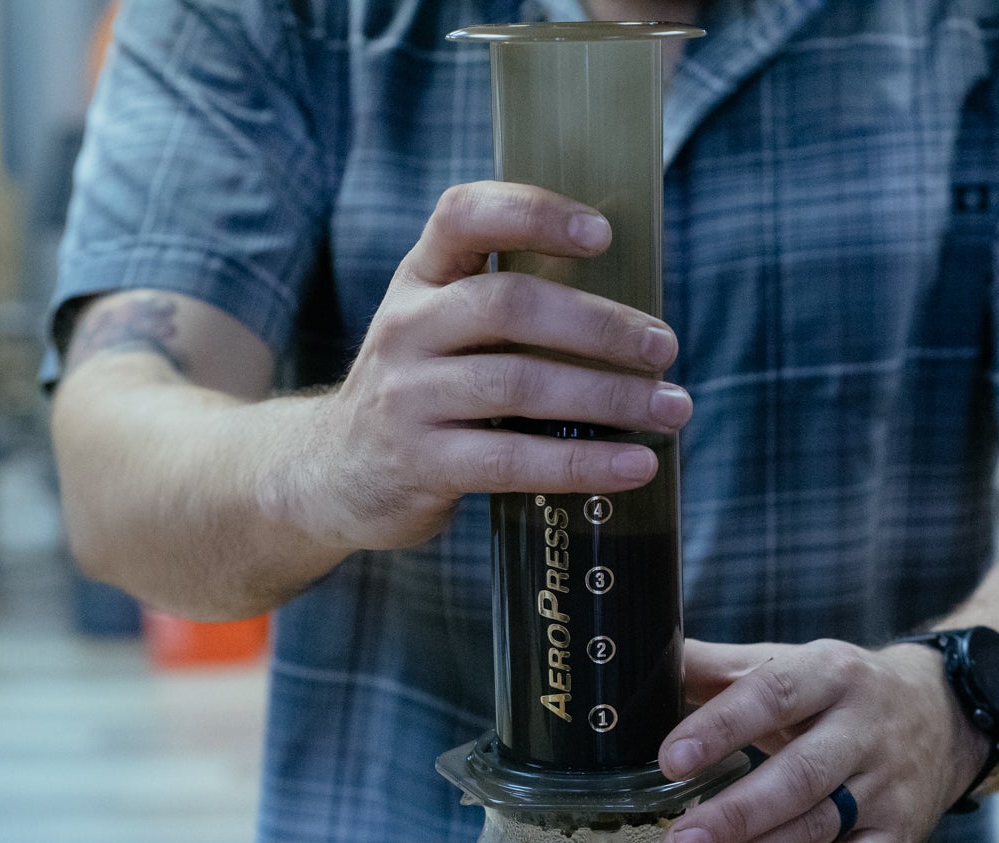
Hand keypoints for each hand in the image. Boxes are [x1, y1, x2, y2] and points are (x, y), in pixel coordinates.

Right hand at [288, 181, 691, 551]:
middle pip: (510, 305)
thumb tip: (631, 315)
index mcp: (419, 278)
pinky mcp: (420, 463)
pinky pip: (512, 458)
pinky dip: (582, 462)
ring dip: (608, 396)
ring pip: (518, 384)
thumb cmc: (420, 392)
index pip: (466, 216)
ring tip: (670, 409)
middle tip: (664, 347)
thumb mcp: (438, 330)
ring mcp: (407, 396)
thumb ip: (505, 307)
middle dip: (600, 324)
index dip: (534, 213)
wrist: (328, 473)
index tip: (602, 233)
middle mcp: (406, 327)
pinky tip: (634, 465)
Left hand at [656, 639, 989, 842]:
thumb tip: (649, 661)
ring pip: (815, 829)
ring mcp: (885, 789)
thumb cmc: (843, 692)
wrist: (946, 713)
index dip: (722, 728)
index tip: (671, 760)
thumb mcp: (792, 663)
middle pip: (798, 777)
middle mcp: (864, 730)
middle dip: (735, 815)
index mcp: (831, 674)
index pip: (775, 695)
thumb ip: (720, 667)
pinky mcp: (898, 838)